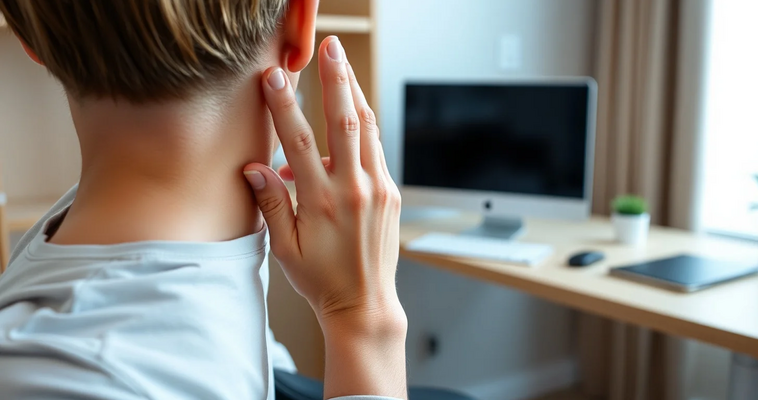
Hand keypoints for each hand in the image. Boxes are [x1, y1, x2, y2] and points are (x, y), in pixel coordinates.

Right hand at [243, 36, 406, 398]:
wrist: (364, 303)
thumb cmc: (320, 279)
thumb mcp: (284, 249)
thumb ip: (270, 204)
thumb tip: (253, 167)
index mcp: (322, 202)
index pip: (299, 142)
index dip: (284, 107)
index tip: (273, 77)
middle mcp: (354, 189)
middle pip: (345, 122)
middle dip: (336, 79)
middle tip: (330, 48)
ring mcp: (378, 189)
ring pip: (367, 130)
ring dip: (354, 94)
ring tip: (343, 66)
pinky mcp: (391, 193)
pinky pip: (377, 150)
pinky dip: (364, 127)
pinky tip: (353, 110)